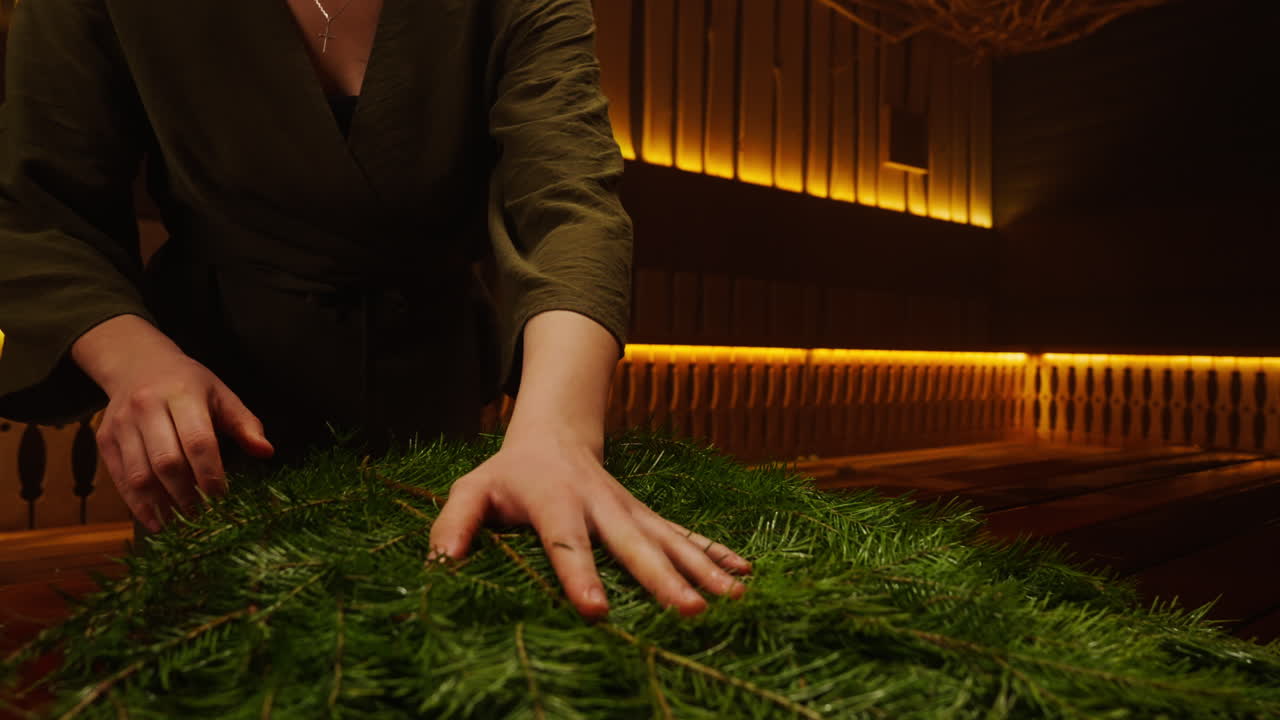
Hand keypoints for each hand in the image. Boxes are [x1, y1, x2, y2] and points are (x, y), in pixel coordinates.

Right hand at [75, 315, 273, 532]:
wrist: (137, 365)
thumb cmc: (188, 384)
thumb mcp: (221, 395)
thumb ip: (245, 424)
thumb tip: (266, 452)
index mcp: (181, 394)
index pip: (197, 441)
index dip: (211, 473)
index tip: (222, 498)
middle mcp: (146, 408)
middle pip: (166, 461)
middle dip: (187, 494)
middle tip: (204, 517)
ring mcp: (121, 424)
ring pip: (140, 474)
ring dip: (162, 505)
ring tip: (183, 524)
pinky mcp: (105, 440)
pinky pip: (121, 479)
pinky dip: (138, 505)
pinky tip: (157, 522)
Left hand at [428, 432, 751, 619]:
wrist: (554, 434)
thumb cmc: (507, 475)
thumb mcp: (471, 490)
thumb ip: (454, 525)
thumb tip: (440, 566)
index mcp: (554, 500)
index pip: (565, 542)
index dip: (579, 576)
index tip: (596, 611)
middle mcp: (600, 504)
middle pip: (633, 545)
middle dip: (663, 579)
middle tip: (690, 610)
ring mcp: (629, 510)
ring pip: (670, 540)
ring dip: (703, 569)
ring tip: (734, 599)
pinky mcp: (646, 516)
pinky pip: (684, 534)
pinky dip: (715, 552)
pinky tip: (745, 574)